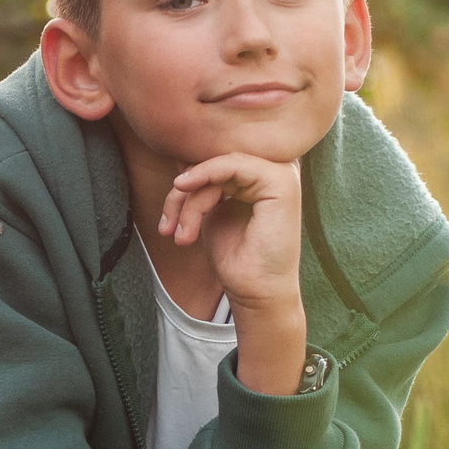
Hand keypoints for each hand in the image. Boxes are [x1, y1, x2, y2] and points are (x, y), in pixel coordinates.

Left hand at [158, 151, 302, 311]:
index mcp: (261, 175)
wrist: (256, 291)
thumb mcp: (211, 211)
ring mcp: (282, 174)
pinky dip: (205, 176)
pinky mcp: (282, 182)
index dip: (185, 184)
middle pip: (214, 163)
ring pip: (219, 166)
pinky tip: (184, 190)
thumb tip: (180, 157)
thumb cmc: (236, 257)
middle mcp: (274, 170)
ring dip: (190, 199)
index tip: (166, 219)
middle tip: (167, 227)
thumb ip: (203, 185)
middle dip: (182, 193)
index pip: (214, 163)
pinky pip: (233, 164)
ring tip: (181, 233)